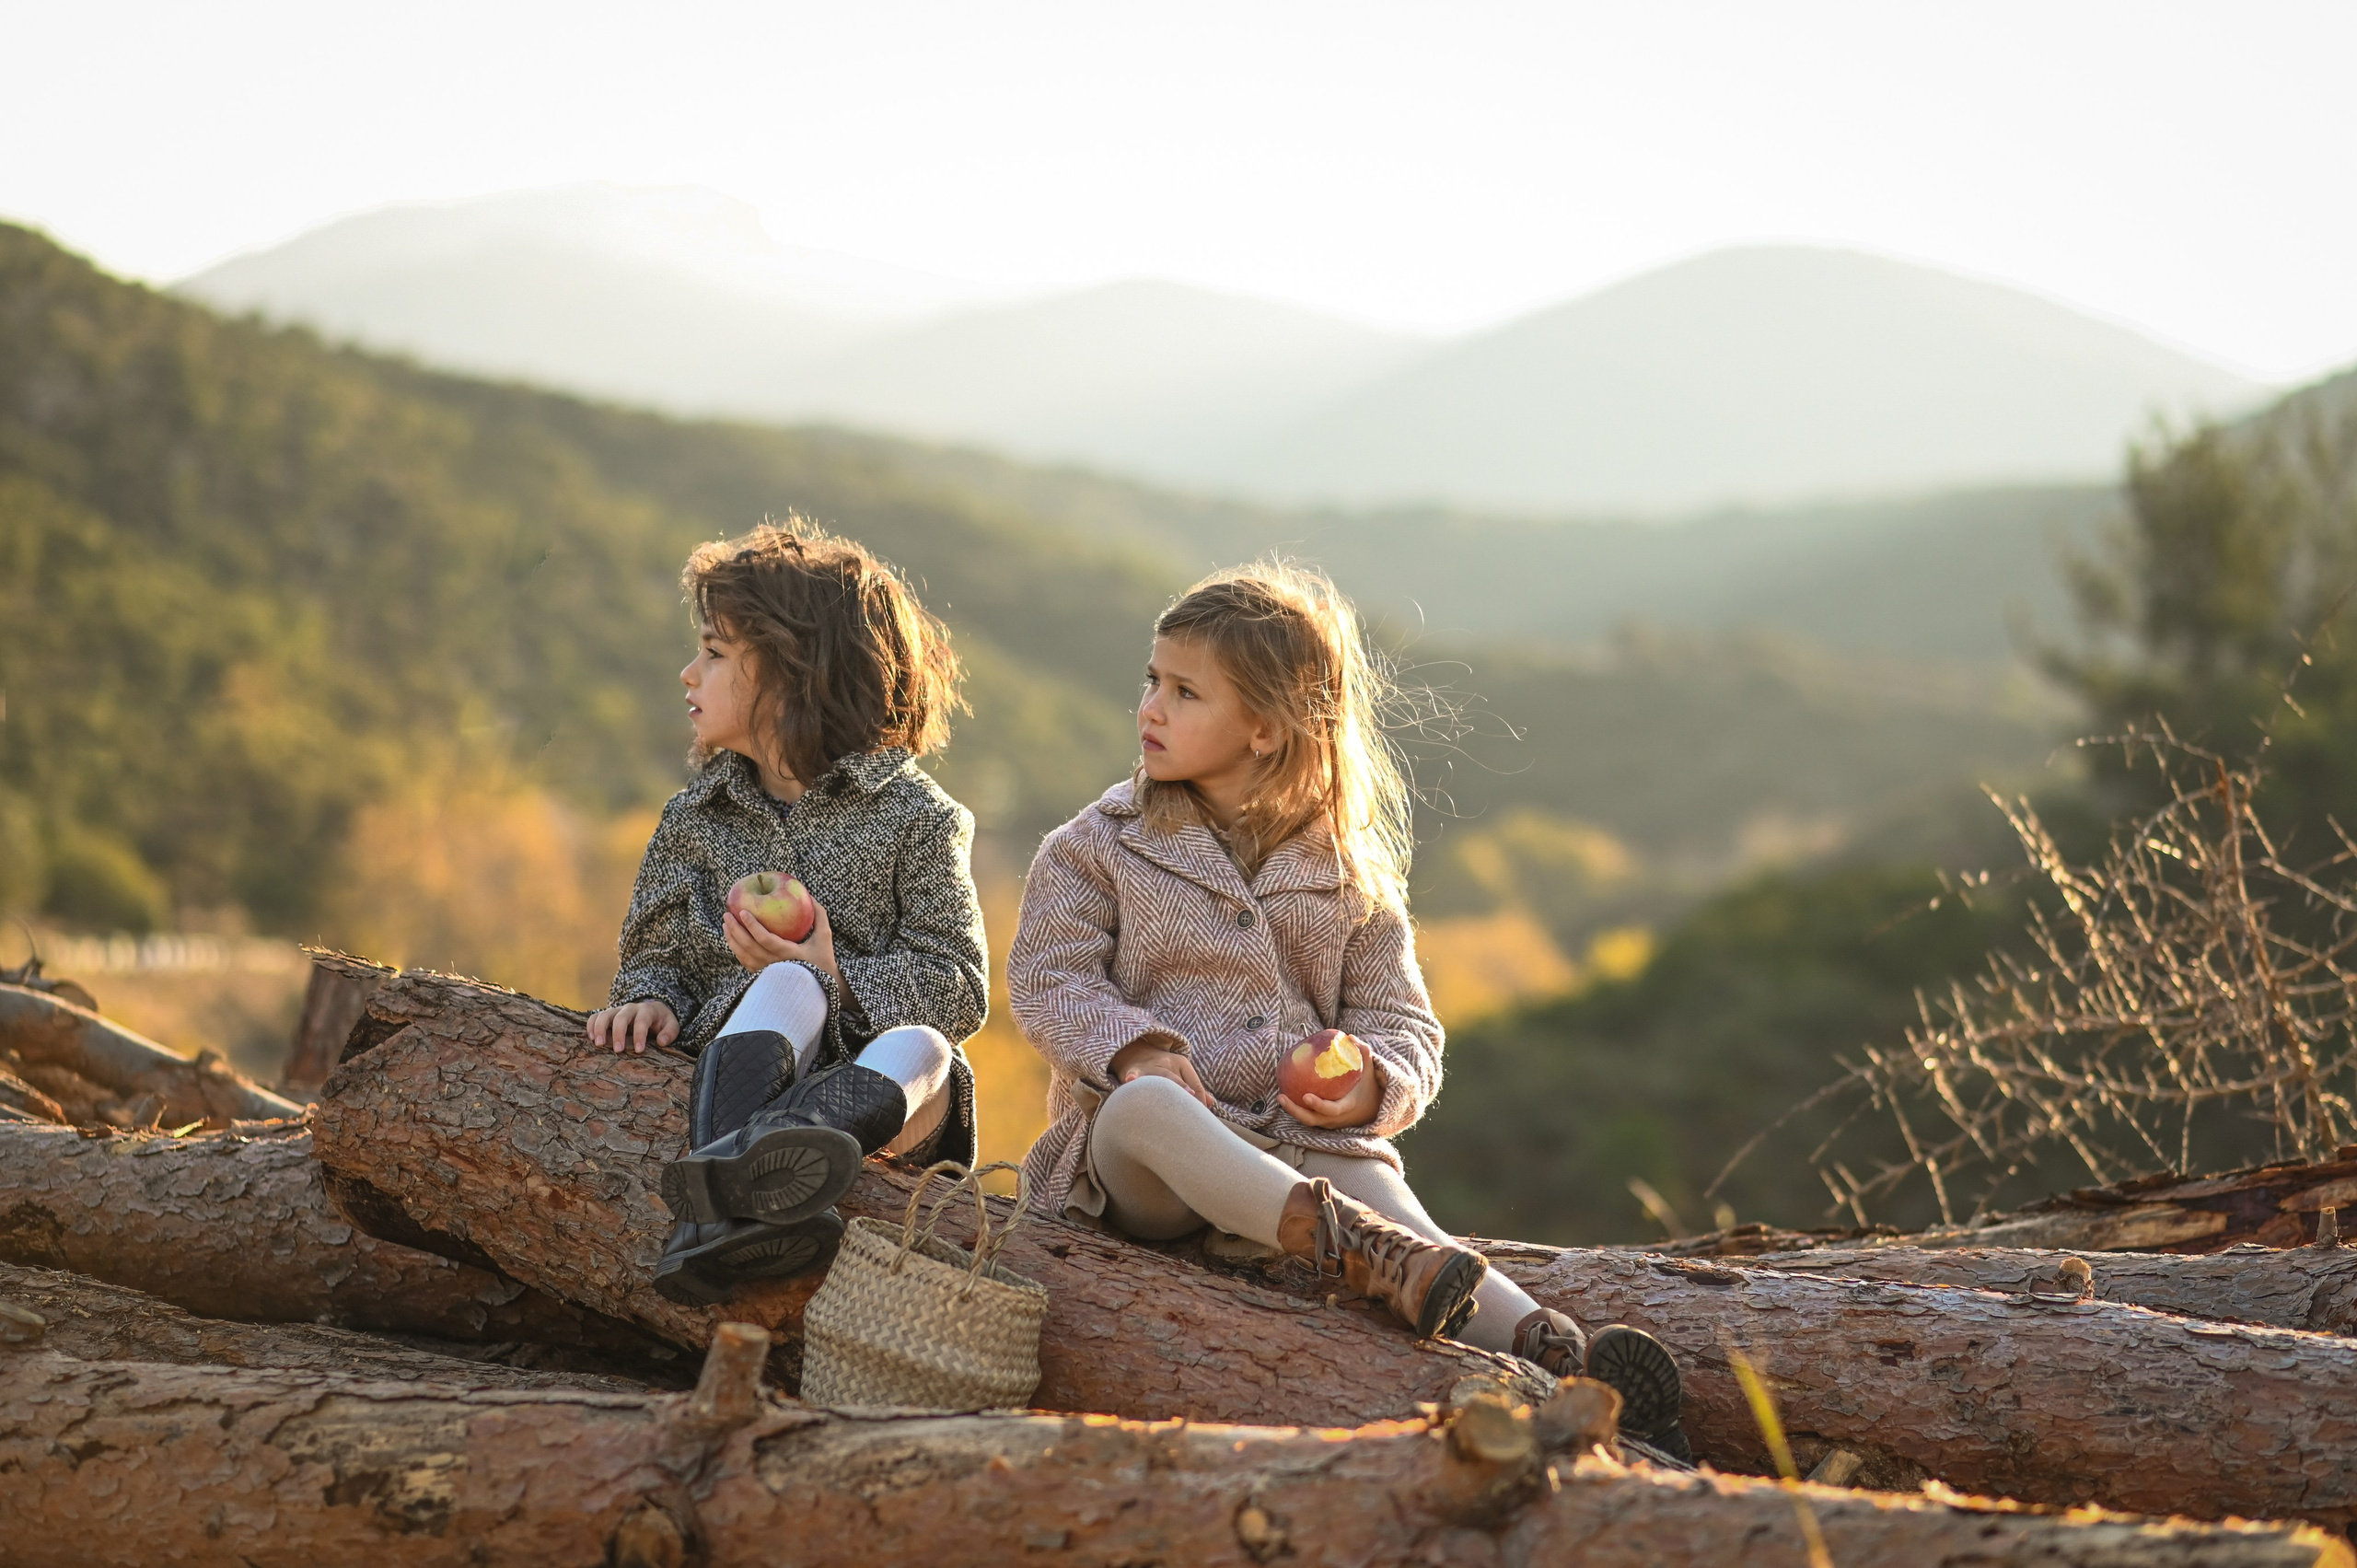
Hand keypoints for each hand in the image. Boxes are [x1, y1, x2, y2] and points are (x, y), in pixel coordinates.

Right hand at [588, 999, 678, 1055]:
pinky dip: (591, 1025)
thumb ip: (670, 1032)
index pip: (642, 1021)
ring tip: (599, 1044)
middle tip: (618, 1051)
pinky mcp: (607, 1015)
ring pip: (604, 1014)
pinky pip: (595, 1016)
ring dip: (600, 1029)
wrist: (652, 1010)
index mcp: (646, 1010)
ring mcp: (617, 1011)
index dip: (640, 1035)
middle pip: (621, 1017)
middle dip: (618, 1034)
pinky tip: (590, 1038)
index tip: (639, 1050)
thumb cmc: (661, 1021)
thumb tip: (661, 1042)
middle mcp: (630, 1008)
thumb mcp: (671, 1025)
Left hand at [723, 899, 841, 991]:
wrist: (819, 988)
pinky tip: (733, 939)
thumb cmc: (823, 960)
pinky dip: (737, 950)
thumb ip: (819, 916)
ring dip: (732, 940)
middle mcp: (775, 965)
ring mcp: (767, 973)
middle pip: (748, 947)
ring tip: (726, 925)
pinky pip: (745, 963)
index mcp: (789, 955)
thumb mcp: (824, 937)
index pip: (765, 939)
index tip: (742, 912)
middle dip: (735, 930)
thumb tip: (810, 896)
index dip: (752, 925)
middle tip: (727, 914)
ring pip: (743, 956)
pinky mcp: (763, 978)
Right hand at [1107, 1040, 1215, 1109]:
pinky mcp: (1135, 1070)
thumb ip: (1195, 1087)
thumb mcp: (1180, 1071)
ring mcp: (1151, 1066)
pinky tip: (1131, 1080)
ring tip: (1169, 1099)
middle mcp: (1168, 1062)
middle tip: (1190, 1113)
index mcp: (1182, 1063)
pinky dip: (1133, 1077)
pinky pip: (1135, 1074)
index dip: (1200, 1102)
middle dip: (1185, 1096)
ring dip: (1164, 1089)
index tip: (1200, 1120)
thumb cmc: (1163, 1068)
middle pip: (1178, 1081)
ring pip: (1159, 1079)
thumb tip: (1210, 1104)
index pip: (1195, 1085)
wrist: (1136, 1052)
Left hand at [1280, 1053, 1383, 1129]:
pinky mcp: (1323, 1121)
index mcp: (1347, 1107)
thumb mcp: (1369, 1070)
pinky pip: (1308, 1117)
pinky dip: (1297, 1109)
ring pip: (1307, 1120)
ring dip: (1292, 1110)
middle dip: (1294, 1110)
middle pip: (1311, 1119)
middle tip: (1280, 1096)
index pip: (1330, 1109)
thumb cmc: (1369, 1087)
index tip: (1305, 1096)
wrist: (1373, 1110)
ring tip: (1280, 1096)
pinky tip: (1287, 1095)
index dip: (1318, 1105)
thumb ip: (1362, 1053)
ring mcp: (1328, 1122)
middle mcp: (1336, 1118)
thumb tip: (1350, 1037)